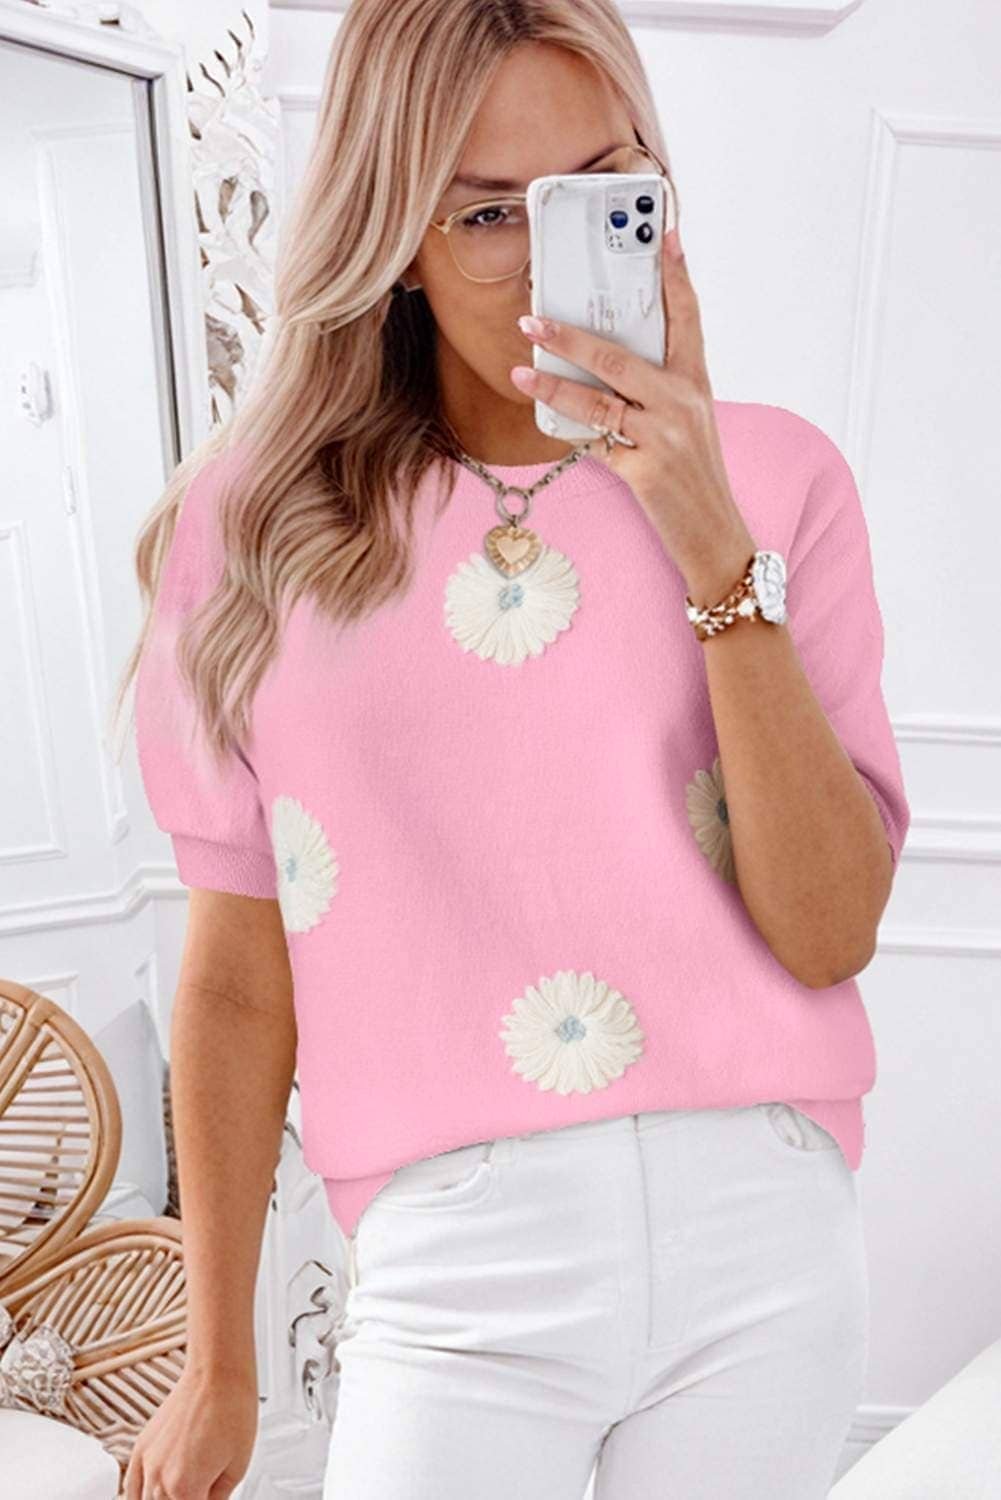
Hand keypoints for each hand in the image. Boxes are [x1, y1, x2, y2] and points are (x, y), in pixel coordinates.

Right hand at [122, 1364, 258, 1499]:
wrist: (217, 1374)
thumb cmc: (232, 1410)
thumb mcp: (237, 1468)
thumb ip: (218, 1499)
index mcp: (186, 1490)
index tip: (209, 1499)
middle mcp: (160, 1479)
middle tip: (199, 1494)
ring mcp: (147, 1463)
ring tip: (179, 1494)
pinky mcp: (141, 1446)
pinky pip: (130, 1486)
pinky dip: (136, 1497)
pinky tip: (146, 1498)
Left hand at [511, 226, 756, 601]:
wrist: (716, 537)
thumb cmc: (693, 479)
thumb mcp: (685, 426)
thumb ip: (653, 394)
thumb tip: (599, 371)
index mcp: (696, 384)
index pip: (687, 318)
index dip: (676, 274)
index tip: (664, 232)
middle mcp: (683, 402)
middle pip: (620, 354)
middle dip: (571, 334)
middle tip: (533, 318)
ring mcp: (664, 435)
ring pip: (599, 397)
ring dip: (553, 381)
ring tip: (521, 368)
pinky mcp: (645, 469)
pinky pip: (594, 441)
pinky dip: (569, 430)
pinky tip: (544, 418)